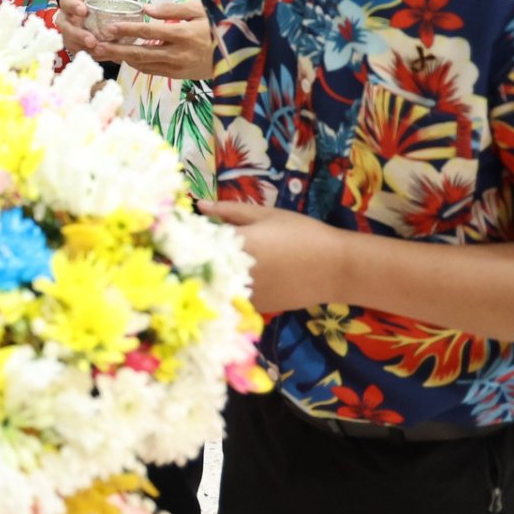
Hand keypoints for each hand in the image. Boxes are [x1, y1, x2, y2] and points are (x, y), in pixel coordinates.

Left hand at [57, 0, 210, 78]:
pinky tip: (124, 58)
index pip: (149, 32)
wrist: (239, 55)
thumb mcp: (200, 10)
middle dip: (116, 50)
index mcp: (184, 35)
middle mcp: (179, 55)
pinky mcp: (179, 77)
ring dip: (123, 59)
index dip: (128, 29)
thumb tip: (145, 9)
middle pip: (140, 53)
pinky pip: (153, 71)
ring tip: (104, 53)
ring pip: (144, 65)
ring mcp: (178, 69)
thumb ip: (172, 9)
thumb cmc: (218, 26)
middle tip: (95, 46)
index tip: (109, 26)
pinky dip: (137, 65)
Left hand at [198, 200, 346, 313]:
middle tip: (190, 248)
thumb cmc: (302, 234)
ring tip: (211, 262)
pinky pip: (230, 298)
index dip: (184, 237)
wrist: (335, 269)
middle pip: (199, 266)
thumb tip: (200, 205)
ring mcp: (244, 295)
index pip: (194, 242)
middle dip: (192, 258)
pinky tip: (233, 278)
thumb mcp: (267, 215)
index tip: (178, 232)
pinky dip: (226, 288)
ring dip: (207, 275)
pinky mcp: (255, 308)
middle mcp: (235, 273)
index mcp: (236, 245)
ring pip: (213, 285)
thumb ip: (230, 211)